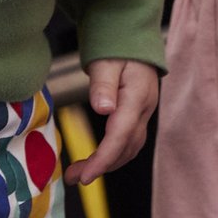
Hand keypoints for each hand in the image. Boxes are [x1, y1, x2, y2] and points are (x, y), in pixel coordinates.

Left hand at [64, 58, 159, 184]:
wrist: (133, 39)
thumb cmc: (116, 47)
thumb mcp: (106, 61)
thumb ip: (103, 84)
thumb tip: (103, 109)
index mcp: (137, 96)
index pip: (120, 134)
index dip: (103, 158)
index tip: (85, 175)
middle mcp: (144, 109)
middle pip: (126, 147)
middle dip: (101, 166)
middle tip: (72, 177)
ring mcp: (144, 113)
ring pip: (129, 148)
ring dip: (106, 163)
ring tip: (79, 173)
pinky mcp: (138, 115)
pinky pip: (129, 141)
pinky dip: (113, 154)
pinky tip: (96, 159)